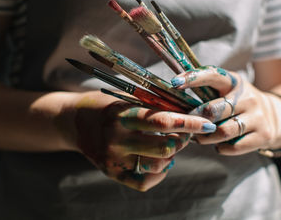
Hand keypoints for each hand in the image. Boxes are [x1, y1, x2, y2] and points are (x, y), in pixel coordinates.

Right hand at [73, 94, 215, 190]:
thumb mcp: (124, 99)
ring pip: (159, 164)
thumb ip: (151, 105)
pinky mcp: (112, 173)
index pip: (163, 121)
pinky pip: (145, 181)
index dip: (189, 122)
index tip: (206, 123)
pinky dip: (160, 172)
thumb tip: (186, 110)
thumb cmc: (104, 106)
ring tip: (171, 145)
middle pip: (165, 145)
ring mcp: (114, 159)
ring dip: (173, 155)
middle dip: (184, 140)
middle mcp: (117, 139)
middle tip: (187, 134)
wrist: (73, 122)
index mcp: (122, 115)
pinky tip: (160, 161)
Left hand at [170, 66, 280, 155]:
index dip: (193, 78)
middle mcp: (248, 97)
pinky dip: (220, 148)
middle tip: (186, 123)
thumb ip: (206, 91)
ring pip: (222, 132)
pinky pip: (233, 146)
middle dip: (195, 119)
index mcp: (234, 82)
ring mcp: (258, 116)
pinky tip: (217, 144)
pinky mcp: (263, 135)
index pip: (213, 75)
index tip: (174, 82)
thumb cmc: (238, 103)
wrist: (274, 116)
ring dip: (205, 137)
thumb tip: (173, 94)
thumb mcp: (227, 89)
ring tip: (199, 136)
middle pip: (213, 110)